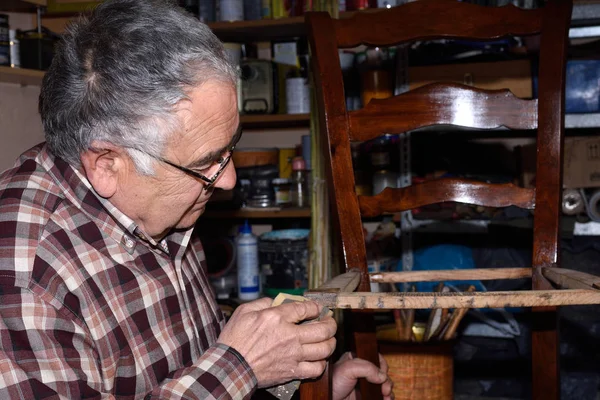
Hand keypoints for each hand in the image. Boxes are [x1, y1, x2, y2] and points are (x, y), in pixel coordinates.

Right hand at [217, 297, 336, 387]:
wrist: (230, 367)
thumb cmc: (234, 339)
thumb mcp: (244, 312)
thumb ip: (262, 302)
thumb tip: (275, 301)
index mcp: (277, 318)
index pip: (306, 308)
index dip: (316, 307)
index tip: (318, 308)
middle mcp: (290, 335)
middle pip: (323, 329)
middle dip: (331, 324)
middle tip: (330, 323)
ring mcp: (293, 355)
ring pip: (324, 349)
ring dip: (330, 343)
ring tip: (329, 340)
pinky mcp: (292, 371)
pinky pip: (316, 369)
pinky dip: (322, 363)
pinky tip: (319, 359)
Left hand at [332, 352, 393, 399]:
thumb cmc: (333, 384)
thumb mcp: (347, 369)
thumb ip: (366, 368)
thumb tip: (382, 376)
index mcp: (358, 359)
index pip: (376, 357)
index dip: (382, 365)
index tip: (382, 373)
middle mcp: (364, 371)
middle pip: (383, 372)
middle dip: (386, 380)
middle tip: (385, 389)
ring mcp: (367, 383)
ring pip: (385, 384)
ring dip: (389, 390)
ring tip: (386, 396)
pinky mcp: (369, 394)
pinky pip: (384, 395)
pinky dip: (388, 397)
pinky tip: (386, 399)